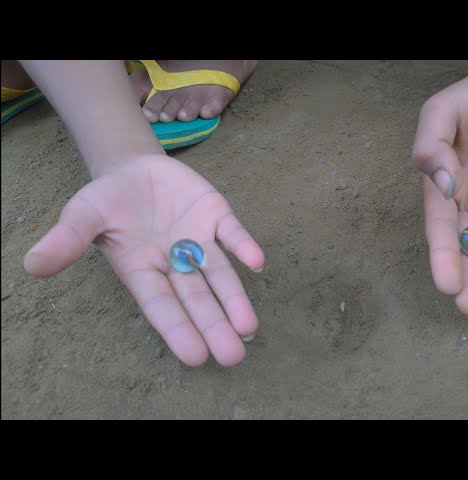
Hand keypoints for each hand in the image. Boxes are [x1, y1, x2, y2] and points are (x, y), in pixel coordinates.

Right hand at [24, 154, 264, 366]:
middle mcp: (175, 263)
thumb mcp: (82, 216)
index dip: (178, 330)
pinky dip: (243, 246)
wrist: (132, 169)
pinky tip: (257, 262)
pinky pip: (232, 233)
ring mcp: (198, 240)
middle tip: (233, 356)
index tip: (196, 357)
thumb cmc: (106, 201)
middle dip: (214, 325)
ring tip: (249, 327)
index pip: (162, 306)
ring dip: (235, 297)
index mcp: (143, 271)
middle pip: (197, 298)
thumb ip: (67, 241)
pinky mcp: (215, 215)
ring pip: (220, 273)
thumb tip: (32, 266)